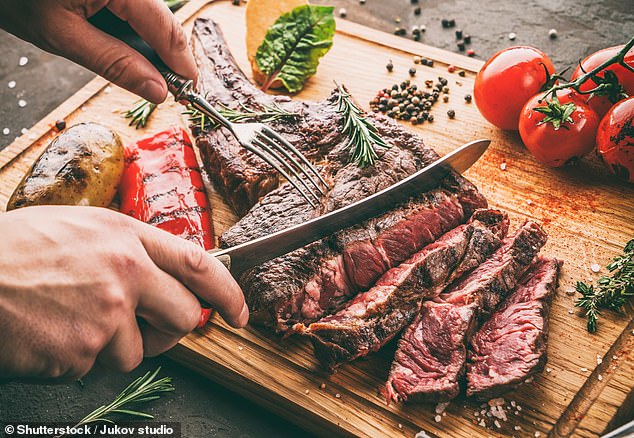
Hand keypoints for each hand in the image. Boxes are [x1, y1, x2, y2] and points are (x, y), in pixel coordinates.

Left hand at [0, 0, 196, 102]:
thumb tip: (157, 90)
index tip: (188, 93)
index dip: (183, 65)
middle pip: (165, 22)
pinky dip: (134, 31)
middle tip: (164, 89)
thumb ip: (115, 63)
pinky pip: (136, 8)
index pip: (168, 30)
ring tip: (140, 72)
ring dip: (149, 46)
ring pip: (152, 16)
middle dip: (167, 58)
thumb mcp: (64, 36)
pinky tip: (124, 49)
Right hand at [0, 206, 247, 380]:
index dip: (228, 292)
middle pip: (183, 317)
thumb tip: (162, 277)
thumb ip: (129, 249)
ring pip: (137, 353)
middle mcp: (125, 275)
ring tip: (71, 321)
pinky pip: (94, 368)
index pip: (200, 266)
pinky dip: (76, 359)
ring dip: (112, 347)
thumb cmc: (15, 249)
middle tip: (145, 326)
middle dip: (170, 329)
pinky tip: (51, 334)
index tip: (240, 312)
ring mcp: (105, 317)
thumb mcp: (82, 227)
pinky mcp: (80, 353)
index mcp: (126, 238)